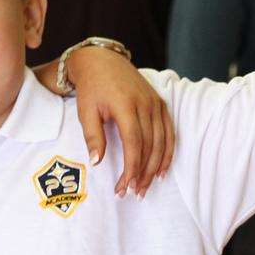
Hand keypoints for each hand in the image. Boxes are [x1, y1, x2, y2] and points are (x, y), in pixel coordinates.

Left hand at [68, 47, 174, 196]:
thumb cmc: (91, 88)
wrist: (101, 61)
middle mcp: (145, 104)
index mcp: (125, 105)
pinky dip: (168, 152)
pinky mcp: (160, 104)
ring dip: (156, 167)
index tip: (123, 187)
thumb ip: (92, 136)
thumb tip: (97, 163)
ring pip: (162, 142)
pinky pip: (169, 132)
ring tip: (146, 187)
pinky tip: (162, 169)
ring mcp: (155, 103)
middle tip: (134, 193)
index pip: (133, 143)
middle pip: (150, 146)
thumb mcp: (85, 111)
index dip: (131, 168)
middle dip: (143, 173)